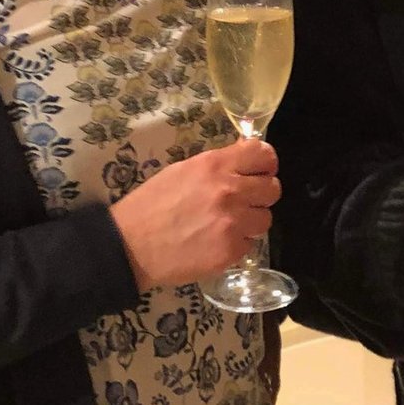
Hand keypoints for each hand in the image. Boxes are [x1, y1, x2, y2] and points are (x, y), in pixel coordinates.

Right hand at [110, 141, 279, 292]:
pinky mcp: (231, 250)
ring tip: (226, 226)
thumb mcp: (181, 171)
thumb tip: (242, 162)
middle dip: (260, 194)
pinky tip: (214, 243)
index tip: (260, 171)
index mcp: (215, 165)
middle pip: (272, 188)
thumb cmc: (150, 206)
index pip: (264, 154)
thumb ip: (216, 167)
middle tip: (243, 202)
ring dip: (250, 222)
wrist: (131, 246)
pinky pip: (250, 243)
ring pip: (265, 218)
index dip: (265, 164)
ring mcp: (233, 223)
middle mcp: (229, 191)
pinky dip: (236, 244)